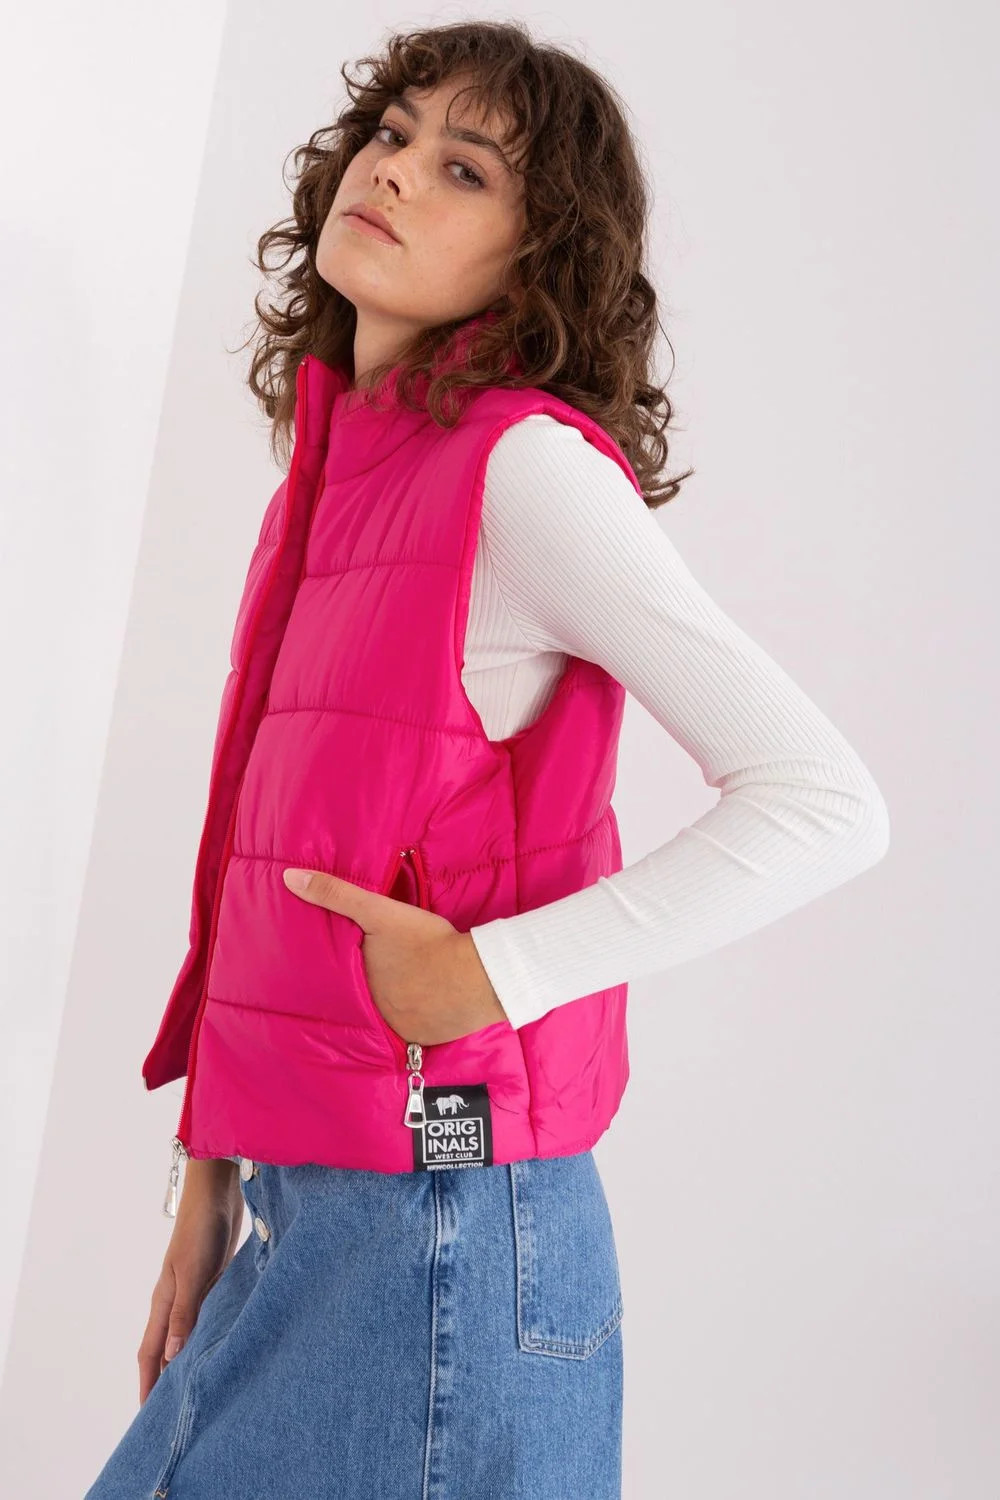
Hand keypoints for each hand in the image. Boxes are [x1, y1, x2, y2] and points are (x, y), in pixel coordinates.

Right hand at [137, 1159, 242, 1403]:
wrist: (217, 1194)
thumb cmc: (201, 1229)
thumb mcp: (192, 1272)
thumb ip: (184, 1312)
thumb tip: (172, 1357)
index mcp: (163, 1302)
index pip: (150, 1354)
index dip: (148, 1385)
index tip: (148, 1418)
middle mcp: (174, 1301)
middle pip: (165, 1350)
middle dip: (165, 1381)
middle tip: (172, 1414)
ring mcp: (193, 1291)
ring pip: (186, 1336)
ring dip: (188, 1361)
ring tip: (197, 1389)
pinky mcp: (213, 1281)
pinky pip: (206, 1319)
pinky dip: (208, 1338)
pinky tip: (221, 1347)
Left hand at [282, 866, 508, 1045]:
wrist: (476, 977)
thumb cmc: (425, 943)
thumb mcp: (378, 912)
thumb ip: (336, 893)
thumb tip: (290, 878)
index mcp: (358, 987)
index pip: (341, 981)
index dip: (345, 971)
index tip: (348, 964)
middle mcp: (374, 1014)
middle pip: (364, 999)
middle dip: (367, 989)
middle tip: (378, 975)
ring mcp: (401, 1030)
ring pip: (388, 1017)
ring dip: (391, 1005)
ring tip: (400, 990)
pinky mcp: (427, 1039)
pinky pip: (413, 1030)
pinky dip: (415, 1019)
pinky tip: (423, 1007)